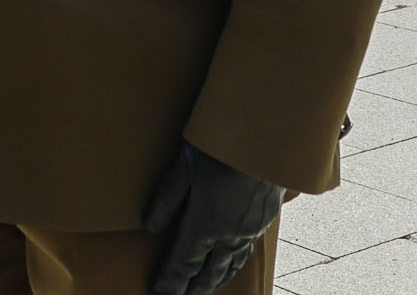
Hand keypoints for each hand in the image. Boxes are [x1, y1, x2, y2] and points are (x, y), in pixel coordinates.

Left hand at [142, 141, 284, 294]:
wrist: (266, 137)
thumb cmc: (222, 146)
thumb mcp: (184, 166)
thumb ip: (165, 198)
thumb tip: (150, 226)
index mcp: (205, 225)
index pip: (183, 263)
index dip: (171, 281)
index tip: (159, 292)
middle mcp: (229, 235)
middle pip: (209, 272)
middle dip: (194, 288)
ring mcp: (250, 229)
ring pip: (231, 264)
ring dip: (216, 279)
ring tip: (206, 287)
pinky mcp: (265, 220)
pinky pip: (246, 251)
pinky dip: (235, 264)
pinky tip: (233, 262)